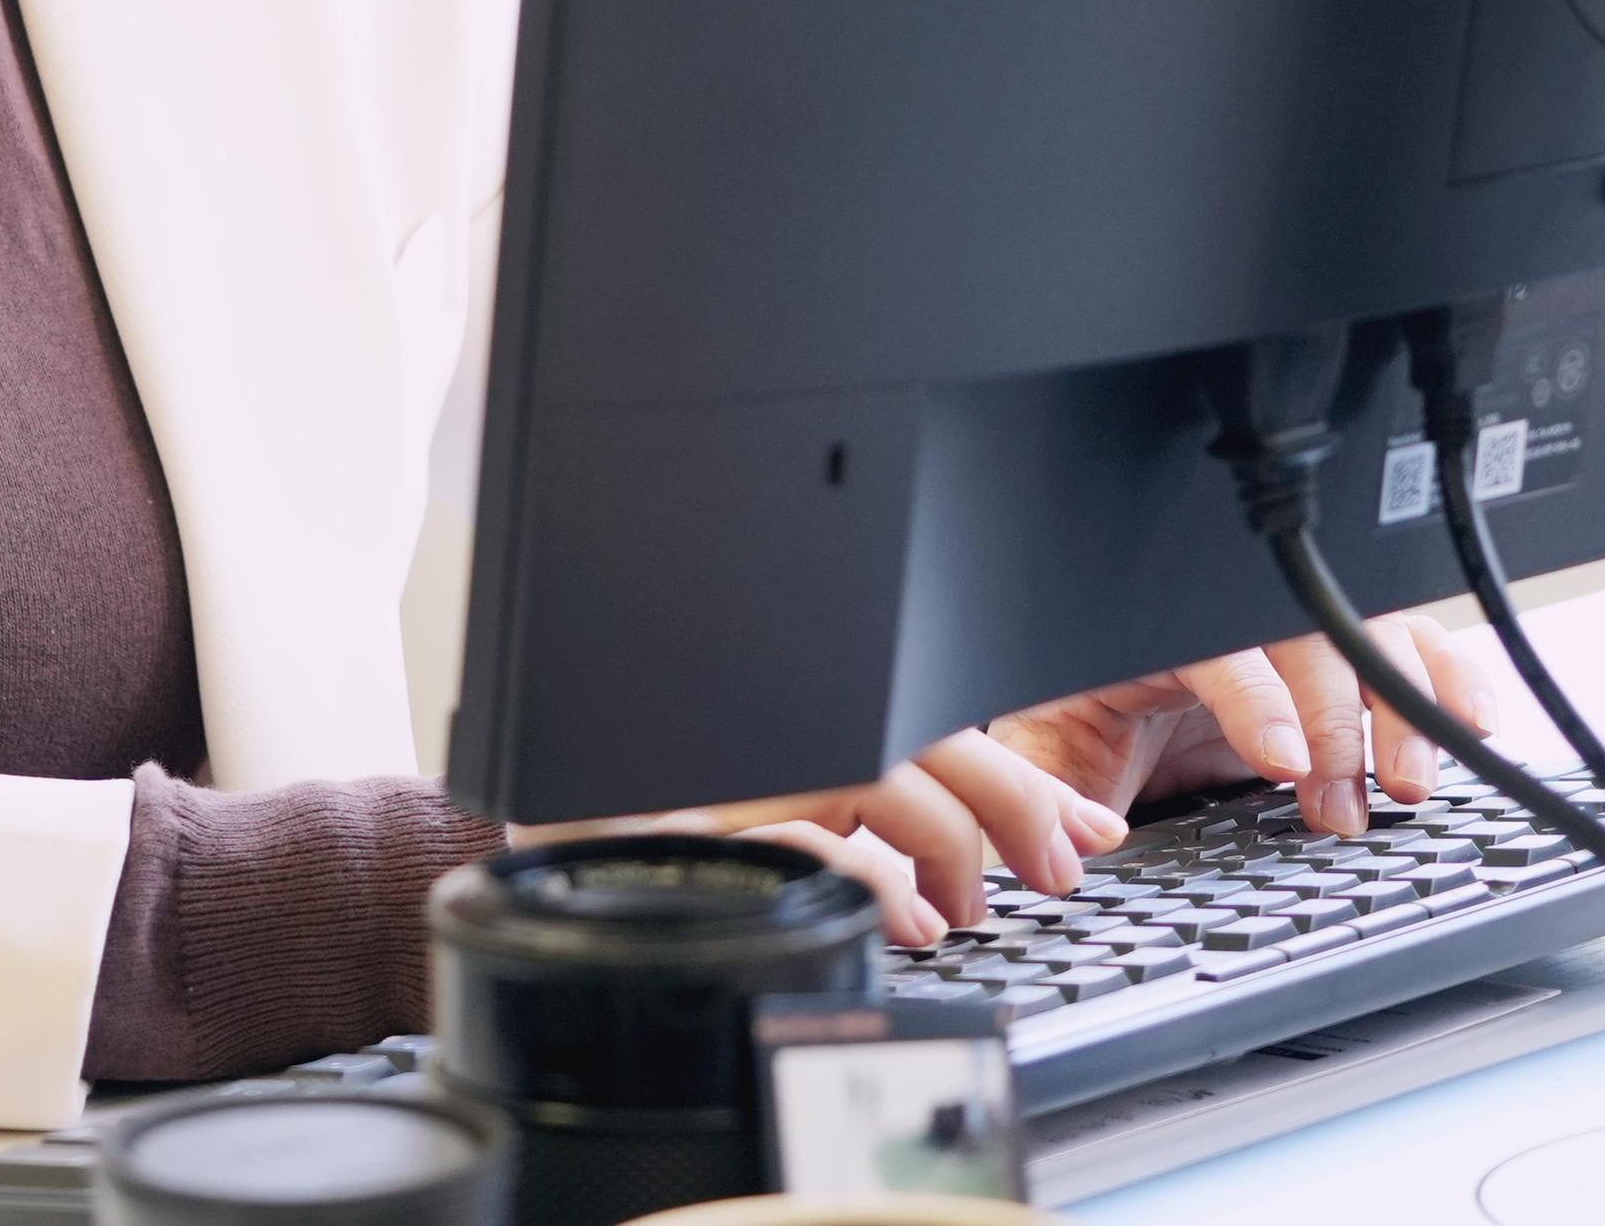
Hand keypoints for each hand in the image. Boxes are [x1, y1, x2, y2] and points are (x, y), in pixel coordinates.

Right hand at [511, 725, 1123, 951]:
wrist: (520, 818)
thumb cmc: (650, 790)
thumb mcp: (777, 777)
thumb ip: (882, 797)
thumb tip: (1035, 829)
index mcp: (794, 687)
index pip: (935, 708)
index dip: (1022, 778)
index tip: (1084, 833)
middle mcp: (767, 711)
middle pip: (922, 729)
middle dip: (1010, 806)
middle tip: (1055, 870)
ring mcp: (729, 761)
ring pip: (876, 768)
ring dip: (948, 844)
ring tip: (966, 907)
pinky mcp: (686, 819)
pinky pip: (799, 838)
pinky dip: (865, 877)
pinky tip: (899, 917)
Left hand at [980, 605, 1512, 841]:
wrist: (1097, 710)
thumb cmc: (1071, 725)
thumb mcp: (1046, 759)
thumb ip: (1053, 798)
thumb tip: (1077, 840)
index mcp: (1154, 634)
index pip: (1219, 646)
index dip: (1257, 700)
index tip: (1285, 761)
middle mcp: (1232, 621)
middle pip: (1310, 636)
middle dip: (1341, 719)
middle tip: (1352, 801)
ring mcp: (1293, 639)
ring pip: (1373, 636)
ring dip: (1405, 707)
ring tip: (1412, 783)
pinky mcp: (1338, 665)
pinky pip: (1411, 648)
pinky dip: (1449, 681)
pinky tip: (1474, 722)